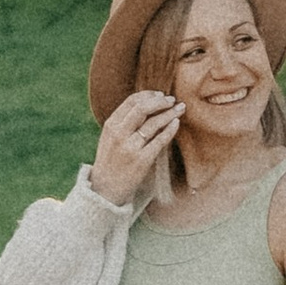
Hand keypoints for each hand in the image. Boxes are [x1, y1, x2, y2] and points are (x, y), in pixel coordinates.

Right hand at [89, 85, 181, 202]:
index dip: (148, 95)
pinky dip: (170, 129)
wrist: (105, 190)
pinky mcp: (141, 161)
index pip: (131, 101)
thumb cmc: (111, 161)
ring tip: (180, 108)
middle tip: (172, 100)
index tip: (160, 94)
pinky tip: (176, 123)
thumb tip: (148, 104)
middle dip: (160, 101)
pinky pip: (160, 140)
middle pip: (142, 108)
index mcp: (111, 125)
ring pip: (153, 123)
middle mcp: (119, 134)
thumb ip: (124, 122)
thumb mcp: (110, 138)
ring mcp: (130, 148)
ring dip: (170, 113)